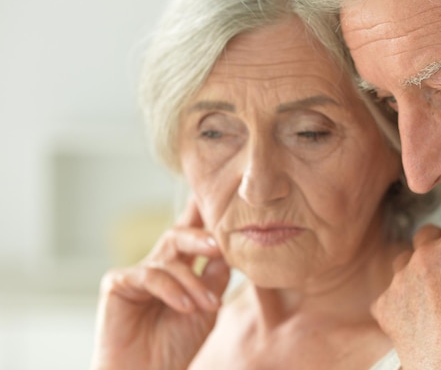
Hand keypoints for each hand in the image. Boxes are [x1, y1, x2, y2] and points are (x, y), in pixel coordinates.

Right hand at [90, 198, 229, 369]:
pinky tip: (185, 307)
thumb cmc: (176, 346)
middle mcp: (157, 266)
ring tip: (208, 305)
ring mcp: (136, 273)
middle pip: (178, 235)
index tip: (215, 193)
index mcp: (179, 269)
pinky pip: (149, 275)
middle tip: (218, 246)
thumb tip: (225, 247)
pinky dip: (171, 290)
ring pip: (168, 257)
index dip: (199, 212)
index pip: (190, 234)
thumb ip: (214, 277)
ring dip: (192, 281)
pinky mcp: (117, 283)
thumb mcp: (206, 308)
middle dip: (200, 237)